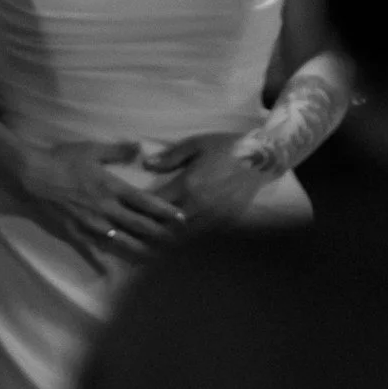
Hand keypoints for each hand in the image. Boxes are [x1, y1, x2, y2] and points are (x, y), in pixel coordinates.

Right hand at [19, 140, 185, 267]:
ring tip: (158, 260)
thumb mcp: (92, 149)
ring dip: (141, 251)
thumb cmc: (61, 159)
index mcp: (112, 187)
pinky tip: (114, 273)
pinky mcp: (75, 233)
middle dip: (161, 236)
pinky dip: (104, 262)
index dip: (166, 211)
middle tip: (180, 245)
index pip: (146, 202)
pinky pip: (92, 250)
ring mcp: (91, 223)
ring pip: (121, 242)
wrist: (31, 175)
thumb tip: (140, 146)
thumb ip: (117, 151)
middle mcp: (106, 209)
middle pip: (139, 226)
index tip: (183, 219)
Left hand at [143, 131, 274, 231]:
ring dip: (163, 241)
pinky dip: (184, 242)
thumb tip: (146, 164)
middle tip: (131, 233)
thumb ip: (170, 156)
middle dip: (147, 231)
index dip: (138, 210)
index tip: (126, 212)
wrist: (261, 159)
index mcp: (189, 184)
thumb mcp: (196, 144)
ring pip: (182, 238)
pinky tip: (173, 244)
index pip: (155, 204)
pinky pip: (199, 238)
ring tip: (146, 244)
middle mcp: (199, 205)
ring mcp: (214, 218)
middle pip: (165, 227)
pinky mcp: (225, 224)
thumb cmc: (225, 147)